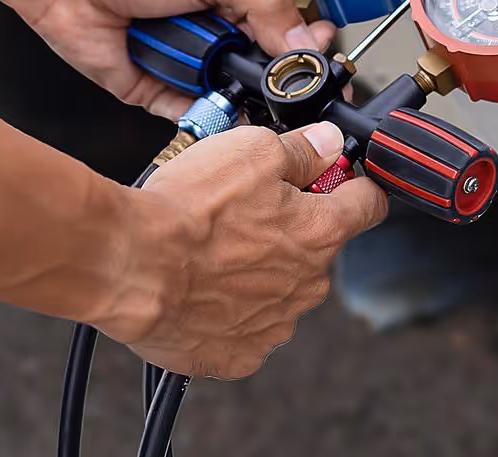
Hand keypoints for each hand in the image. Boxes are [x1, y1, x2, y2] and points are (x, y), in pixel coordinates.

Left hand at [21, 0, 335, 117]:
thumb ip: (264, 3)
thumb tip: (308, 39)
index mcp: (240, 5)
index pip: (292, 35)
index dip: (312, 54)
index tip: (329, 69)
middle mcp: (220, 40)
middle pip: (269, 75)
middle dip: (285, 86)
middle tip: (301, 95)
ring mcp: (192, 69)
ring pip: (237, 100)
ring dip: (249, 105)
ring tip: (263, 106)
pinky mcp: (159, 95)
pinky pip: (195, 118)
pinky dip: (210, 121)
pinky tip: (226, 120)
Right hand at [94, 122, 387, 379]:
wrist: (128, 264)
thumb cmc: (187, 211)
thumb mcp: (252, 150)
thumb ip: (302, 149)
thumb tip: (328, 143)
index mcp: (322, 232)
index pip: (369, 205)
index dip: (354, 186)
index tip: (338, 179)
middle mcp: (308, 284)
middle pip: (318, 248)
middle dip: (291, 229)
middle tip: (244, 213)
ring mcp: (275, 324)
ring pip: (281, 290)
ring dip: (258, 271)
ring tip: (211, 252)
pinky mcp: (239, 354)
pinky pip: (247, 329)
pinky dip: (229, 312)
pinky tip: (201, 290)